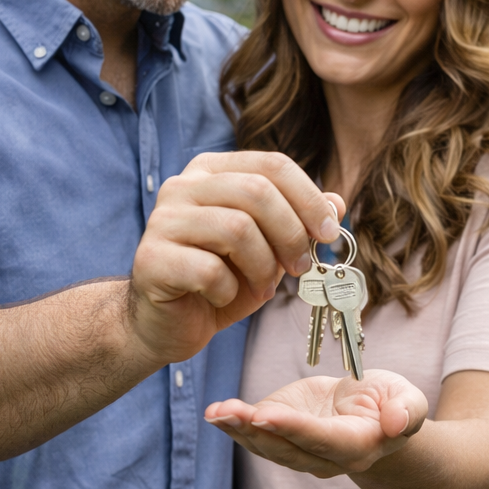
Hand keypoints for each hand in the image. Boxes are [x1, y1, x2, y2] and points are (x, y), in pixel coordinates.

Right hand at [129, 151, 343, 365]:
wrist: (168, 323)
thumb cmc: (221, 280)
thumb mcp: (270, 249)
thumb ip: (298, 222)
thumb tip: (338, 203)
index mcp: (212, 171)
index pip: (272, 165)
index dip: (309, 198)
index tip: (329, 233)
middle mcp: (182, 186)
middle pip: (257, 191)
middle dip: (291, 234)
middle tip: (300, 267)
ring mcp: (162, 220)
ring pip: (237, 229)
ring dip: (263, 267)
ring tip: (262, 287)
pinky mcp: (151, 259)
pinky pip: (209, 271)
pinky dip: (228, 291)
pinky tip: (221, 297)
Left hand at [205, 370, 427, 476]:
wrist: (372, 413)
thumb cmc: (392, 402)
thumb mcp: (409, 398)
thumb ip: (407, 411)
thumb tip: (398, 424)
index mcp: (357, 446)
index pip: (322, 441)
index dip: (294, 429)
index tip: (265, 415)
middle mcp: (325, 458)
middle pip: (287, 449)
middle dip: (255, 431)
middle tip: (229, 412)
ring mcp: (300, 452)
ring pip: (266, 446)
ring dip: (238, 429)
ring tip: (216, 411)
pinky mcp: (283, 438)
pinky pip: (255, 437)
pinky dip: (234, 425)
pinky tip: (217, 412)